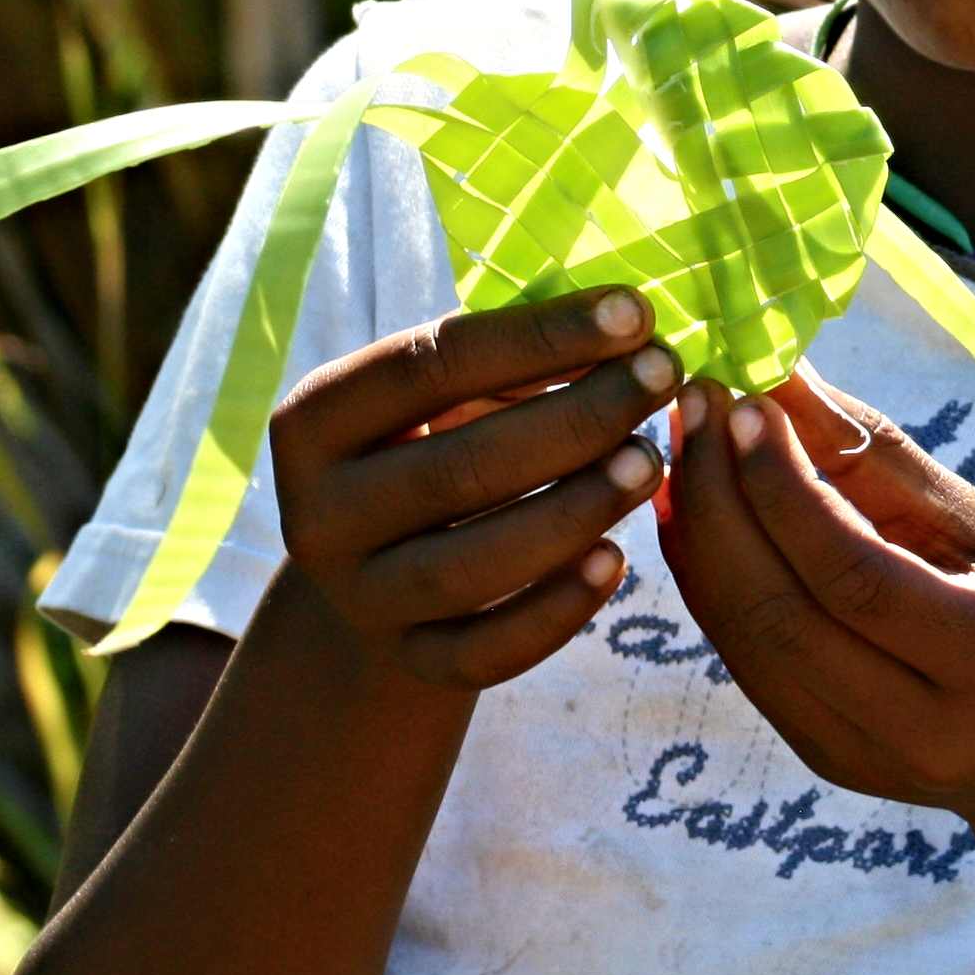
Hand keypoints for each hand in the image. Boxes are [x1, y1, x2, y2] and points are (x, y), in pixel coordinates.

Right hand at [267, 287, 672, 690]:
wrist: (382, 570)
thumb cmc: (435, 445)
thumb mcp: (447, 395)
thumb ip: (517, 363)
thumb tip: (628, 333)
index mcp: (313, 420)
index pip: (432, 364)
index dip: (540, 336)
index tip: (634, 312)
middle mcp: (319, 515)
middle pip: (457, 468)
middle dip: (575, 420)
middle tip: (662, 379)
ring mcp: (360, 599)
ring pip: (472, 568)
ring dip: (574, 510)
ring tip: (650, 461)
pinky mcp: (409, 662)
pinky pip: (486, 651)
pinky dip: (556, 610)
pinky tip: (616, 560)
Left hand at [658, 366, 974, 836]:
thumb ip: (883, 459)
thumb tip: (786, 377)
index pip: (853, 576)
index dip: (784, 487)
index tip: (747, 400)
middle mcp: (922, 732)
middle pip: (780, 614)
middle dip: (719, 500)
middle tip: (696, 405)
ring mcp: (864, 757)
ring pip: (746, 641)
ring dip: (698, 535)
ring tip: (685, 443)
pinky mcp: (824, 757)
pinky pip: (745, 659)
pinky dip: (709, 579)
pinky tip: (694, 508)